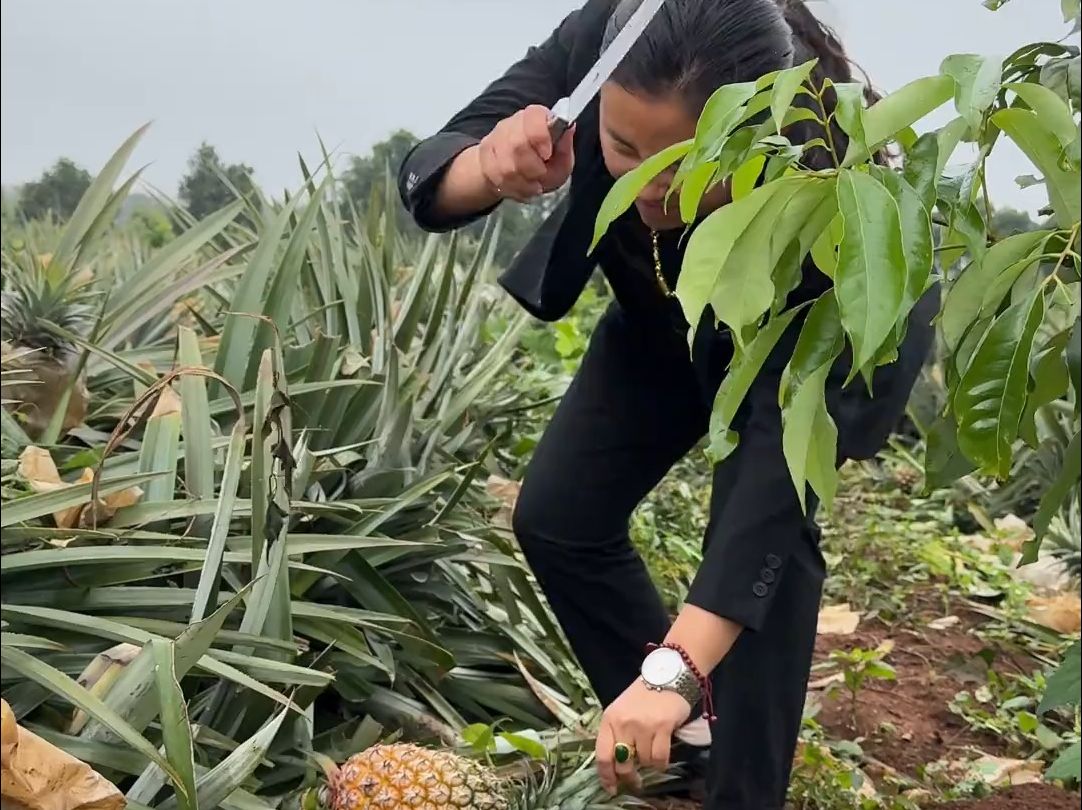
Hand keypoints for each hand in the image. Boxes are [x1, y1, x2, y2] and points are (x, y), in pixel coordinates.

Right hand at [478, 104, 574, 201]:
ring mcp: (495, 139)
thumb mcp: (561, 162)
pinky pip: (496, 177)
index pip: (533, 117)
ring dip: (523, 182)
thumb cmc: (542, 165)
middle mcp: (513, 124)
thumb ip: (565, 149)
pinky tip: (521, 188)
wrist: (514, 175)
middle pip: (517, 145)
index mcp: (535, 118)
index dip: (540, 136)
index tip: (547, 154)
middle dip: (532, 168)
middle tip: (541, 174)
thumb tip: (569, 129)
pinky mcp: (484, 156)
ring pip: (505, 166)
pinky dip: (513, 188)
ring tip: (533, 185)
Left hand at [595, 678, 691, 794]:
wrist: (667, 675)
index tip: (610, 788)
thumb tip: (616, 765)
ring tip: (652, 749)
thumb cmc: (643, 695)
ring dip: (649, 763)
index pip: (602, 755)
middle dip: (629, 777)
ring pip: (644, 761)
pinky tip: (661, 754)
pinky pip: (660, 758)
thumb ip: (616, 734)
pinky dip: (661, 762)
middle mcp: (623, 723)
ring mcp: (642, 725)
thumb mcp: (621, 711)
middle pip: (622, 763)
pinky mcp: (662, 727)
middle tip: (636, 781)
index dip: (606, 776)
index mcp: (609, 719)